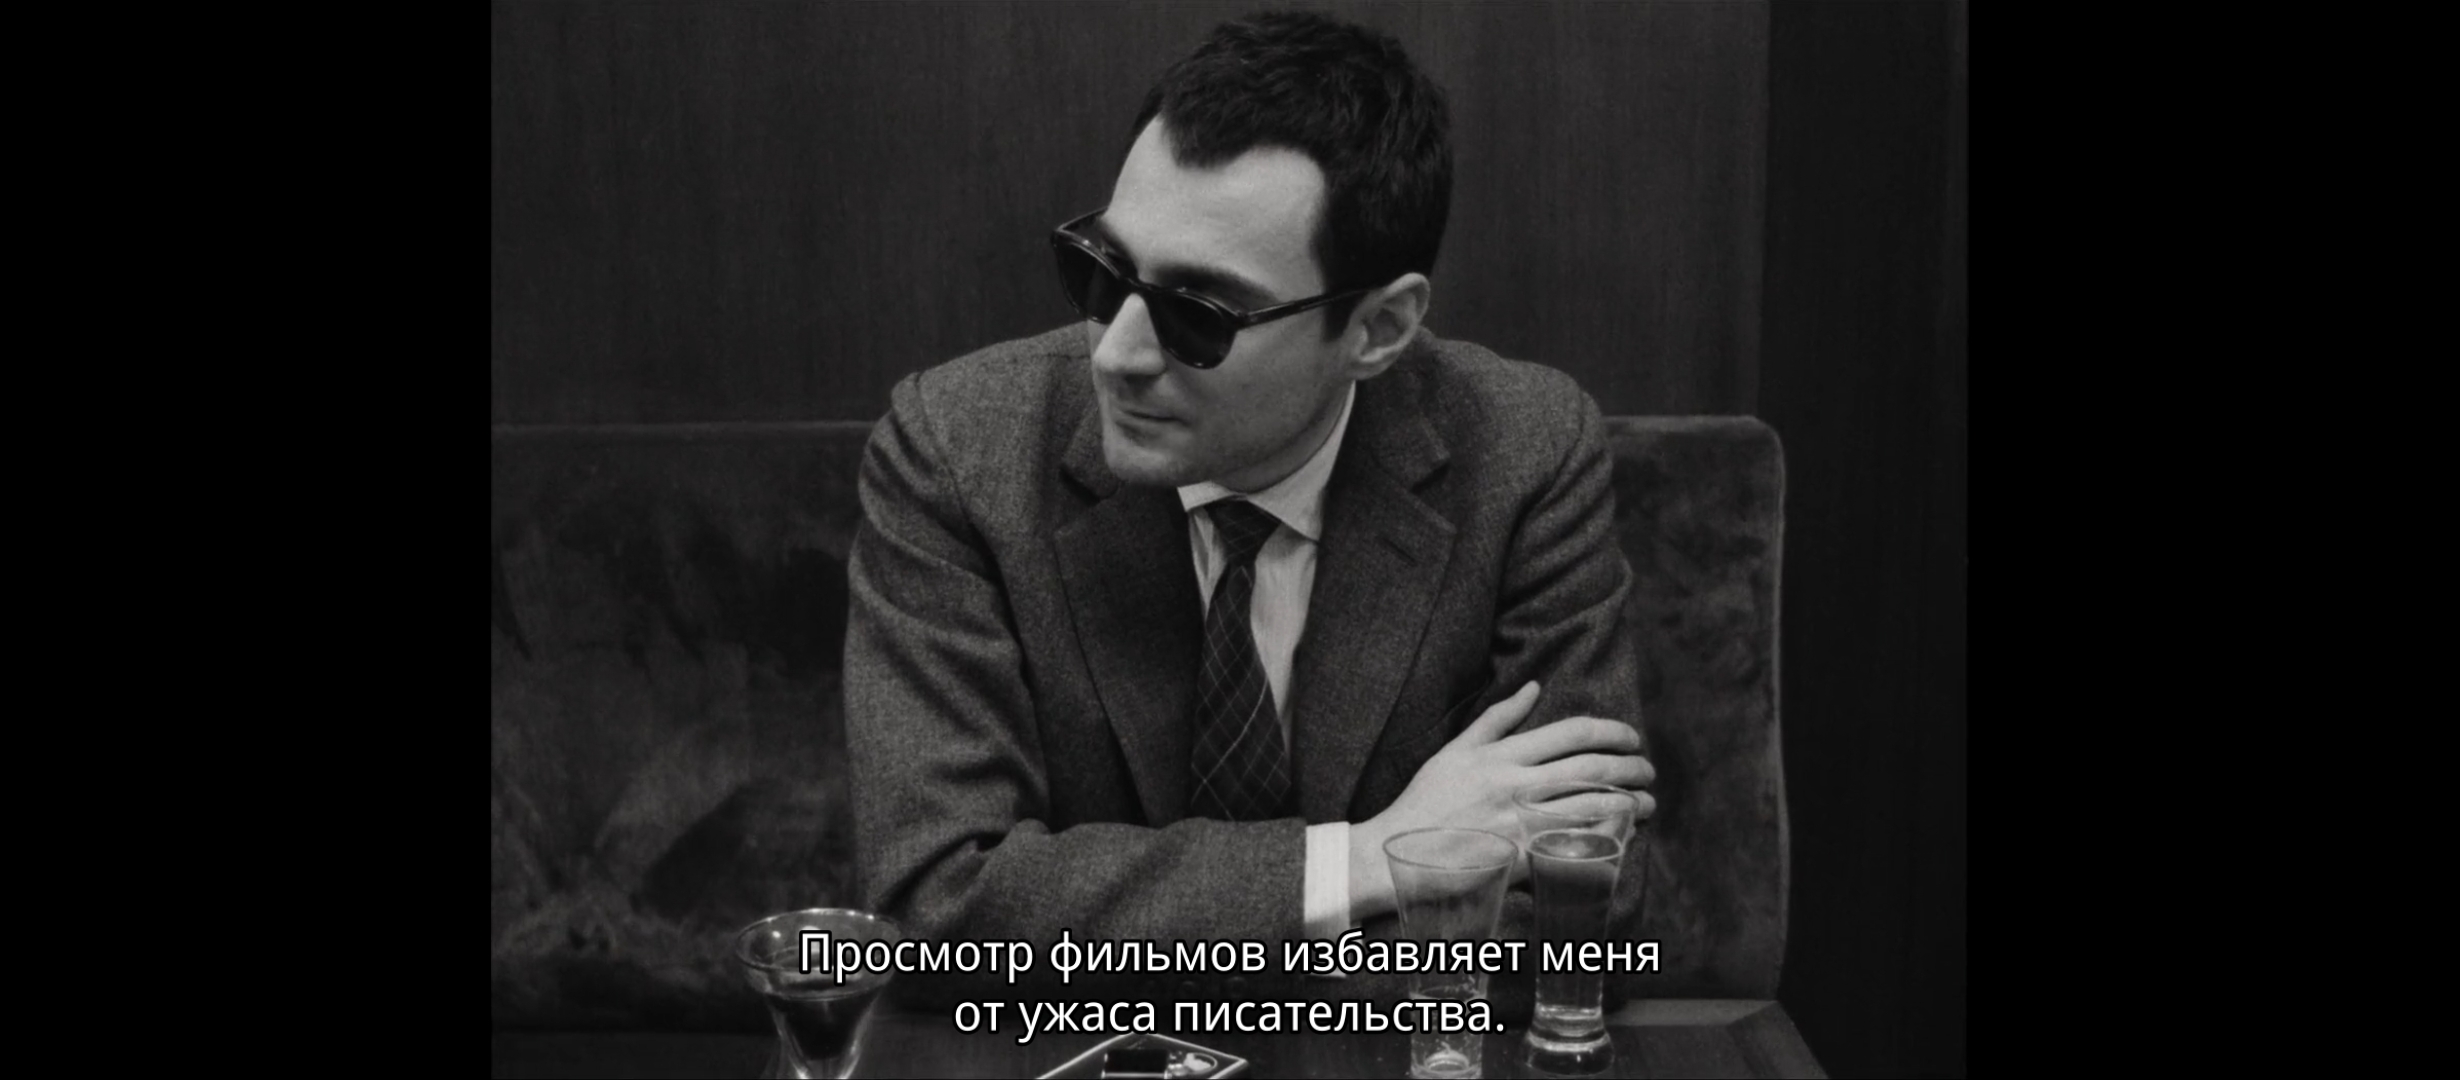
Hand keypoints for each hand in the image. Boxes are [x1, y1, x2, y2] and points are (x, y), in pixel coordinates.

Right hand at [1347, 682, 1653, 920]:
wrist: (1396, 853)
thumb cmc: (1426, 801)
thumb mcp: (1455, 751)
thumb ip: (1497, 719)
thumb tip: (1534, 687)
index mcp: (1501, 756)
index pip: (1572, 733)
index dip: (1611, 732)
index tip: (1631, 737)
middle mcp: (1516, 787)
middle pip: (1591, 768)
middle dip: (1630, 767)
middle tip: (1647, 770)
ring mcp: (1521, 825)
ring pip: (1591, 808)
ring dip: (1629, 804)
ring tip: (1647, 803)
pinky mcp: (1522, 861)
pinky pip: (1575, 848)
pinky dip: (1606, 840)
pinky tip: (1623, 837)